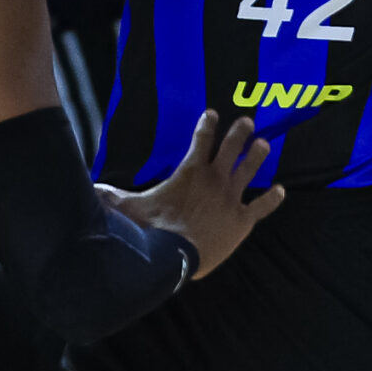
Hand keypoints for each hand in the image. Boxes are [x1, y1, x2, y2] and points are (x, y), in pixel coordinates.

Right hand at [101, 111, 279, 278]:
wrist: (174, 256)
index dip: (207, 125)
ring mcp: (231, 198)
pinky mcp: (242, 220)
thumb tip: (91, 188)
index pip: (201, 140)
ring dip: (257, 155)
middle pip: (231, 148)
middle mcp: (214, 179)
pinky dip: (272, 198)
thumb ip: (111, 194)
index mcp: (190, 171)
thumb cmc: (151, 229)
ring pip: (249, 169)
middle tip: (247, 121)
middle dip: (239, 132)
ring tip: (264, 143)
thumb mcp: (127, 207)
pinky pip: (262, 206)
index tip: (212, 114)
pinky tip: (280, 191)